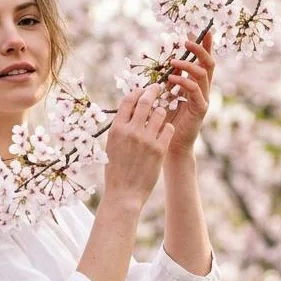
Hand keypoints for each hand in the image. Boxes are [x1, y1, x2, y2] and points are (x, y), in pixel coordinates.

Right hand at [104, 83, 174, 207]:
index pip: (128, 100)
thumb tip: (130, 109)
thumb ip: (120, 127)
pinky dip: (167, 127)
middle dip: (153, 91)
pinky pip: (168, 128)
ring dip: (162, 111)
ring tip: (161, 114)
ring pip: (160, 113)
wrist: (124, 193)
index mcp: (116, 129)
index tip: (142, 90)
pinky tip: (165, 131)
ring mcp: (146, 139)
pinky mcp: (159, 149)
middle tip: (159, 87)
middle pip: (146, 101)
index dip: (137, 92)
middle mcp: (131, 131)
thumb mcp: (111, 145)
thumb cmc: (116, 169)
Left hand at [165, 31, 214, 154]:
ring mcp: (204, 98)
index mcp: (196, 84)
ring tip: (172, 61)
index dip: (202, 45)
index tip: (194, 30)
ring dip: (188, 64)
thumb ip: (171, 79)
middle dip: (200, 49)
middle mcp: (203, 89)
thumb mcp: (166, 95)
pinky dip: (184, 82)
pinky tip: (171, 79)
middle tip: (187, 40)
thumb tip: (169, 62)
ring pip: (203, 74)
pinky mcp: (200, 109)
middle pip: (209, 63)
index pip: (203, 60)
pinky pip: (196, 91)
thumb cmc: (166, 120)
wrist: (170, 145)